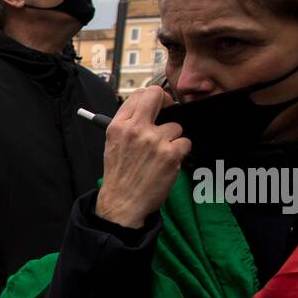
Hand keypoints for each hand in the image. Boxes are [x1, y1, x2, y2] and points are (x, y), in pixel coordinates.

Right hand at [95, 86, 189, 228]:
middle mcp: (135, 129)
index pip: (140, 94)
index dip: (153, 98)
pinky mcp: (170, 154)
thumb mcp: (113, 144)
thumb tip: (148, 110)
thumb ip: (128, 124)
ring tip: (160, 155)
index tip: (158, 105)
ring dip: (172, 139)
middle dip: (167, 103)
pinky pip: (185, 143)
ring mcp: (154, 141)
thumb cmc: (119, 176)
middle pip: (158, 96)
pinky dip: (180, 153)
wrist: (122, 203)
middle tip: (168, 116)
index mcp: (119, 126)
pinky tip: (167, 163)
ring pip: (176, 126)